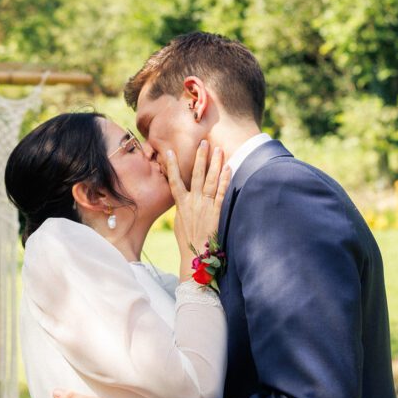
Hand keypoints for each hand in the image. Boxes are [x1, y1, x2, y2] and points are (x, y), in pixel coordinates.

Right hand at [166, 141, 230, 279]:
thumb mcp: (180, 222)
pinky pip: (222, 192)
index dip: (170, 166)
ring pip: (211, 180)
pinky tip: (229, 168)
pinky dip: (226, 180)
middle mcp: (193, 203)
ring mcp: (205, 206)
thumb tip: (182, 198)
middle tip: (203, 142)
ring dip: (215, 164)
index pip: (174, 181)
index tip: (168, 152)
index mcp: (181, 205)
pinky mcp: (217, 212)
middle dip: (200, 157)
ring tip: (218, 149)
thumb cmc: (187, 241)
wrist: (197, 256)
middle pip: (196, 175)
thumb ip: (182, 208)